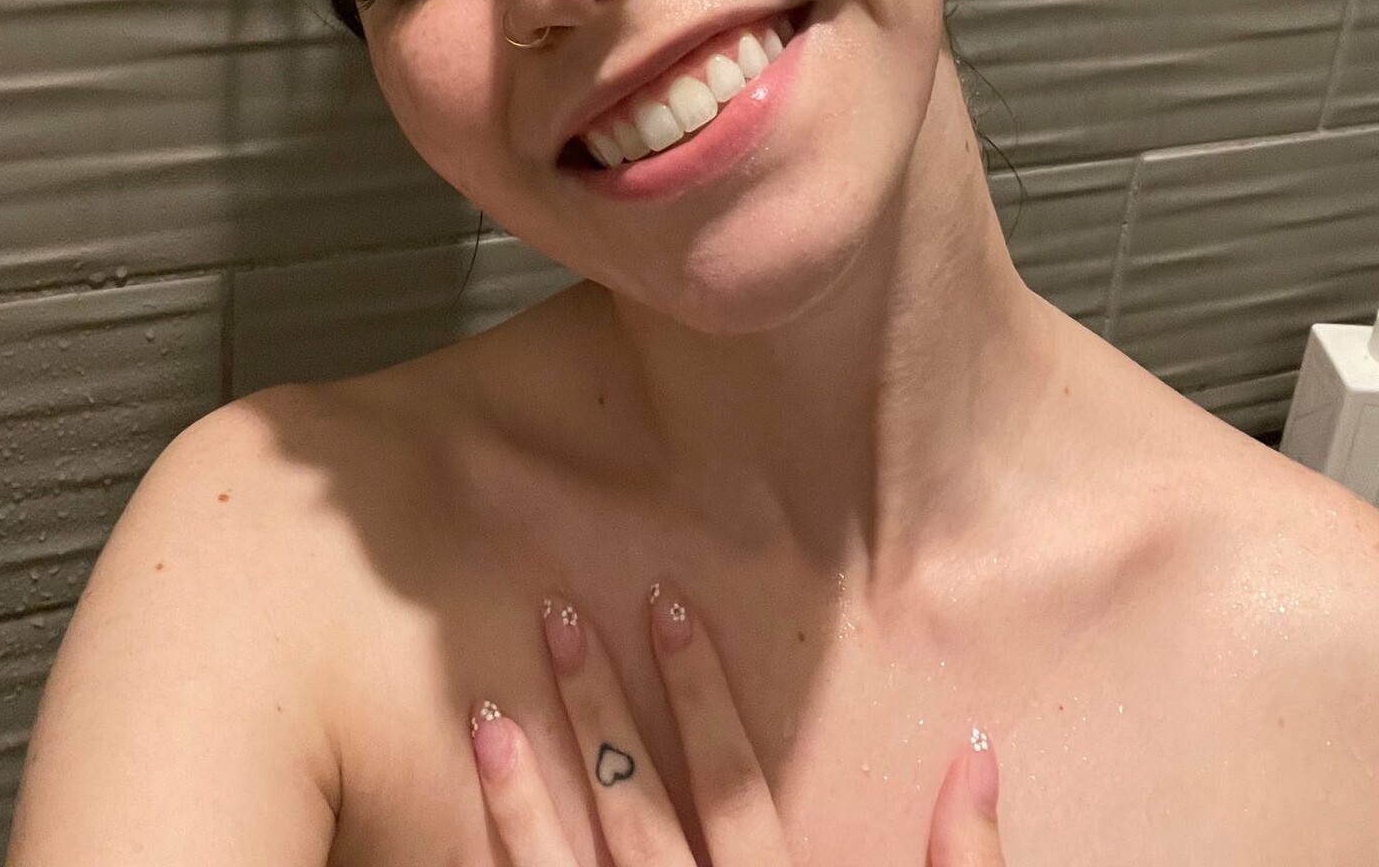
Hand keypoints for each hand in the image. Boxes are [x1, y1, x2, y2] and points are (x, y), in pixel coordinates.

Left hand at [467, 577, 1004, 864]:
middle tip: (555, 613)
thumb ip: (960, 864)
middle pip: (636, 811)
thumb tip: (976, 747)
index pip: (734, 786)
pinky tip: (471, 834)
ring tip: (483, 714)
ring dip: (522, 796)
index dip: (699, 693)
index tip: (665, 607)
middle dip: (596, 709)